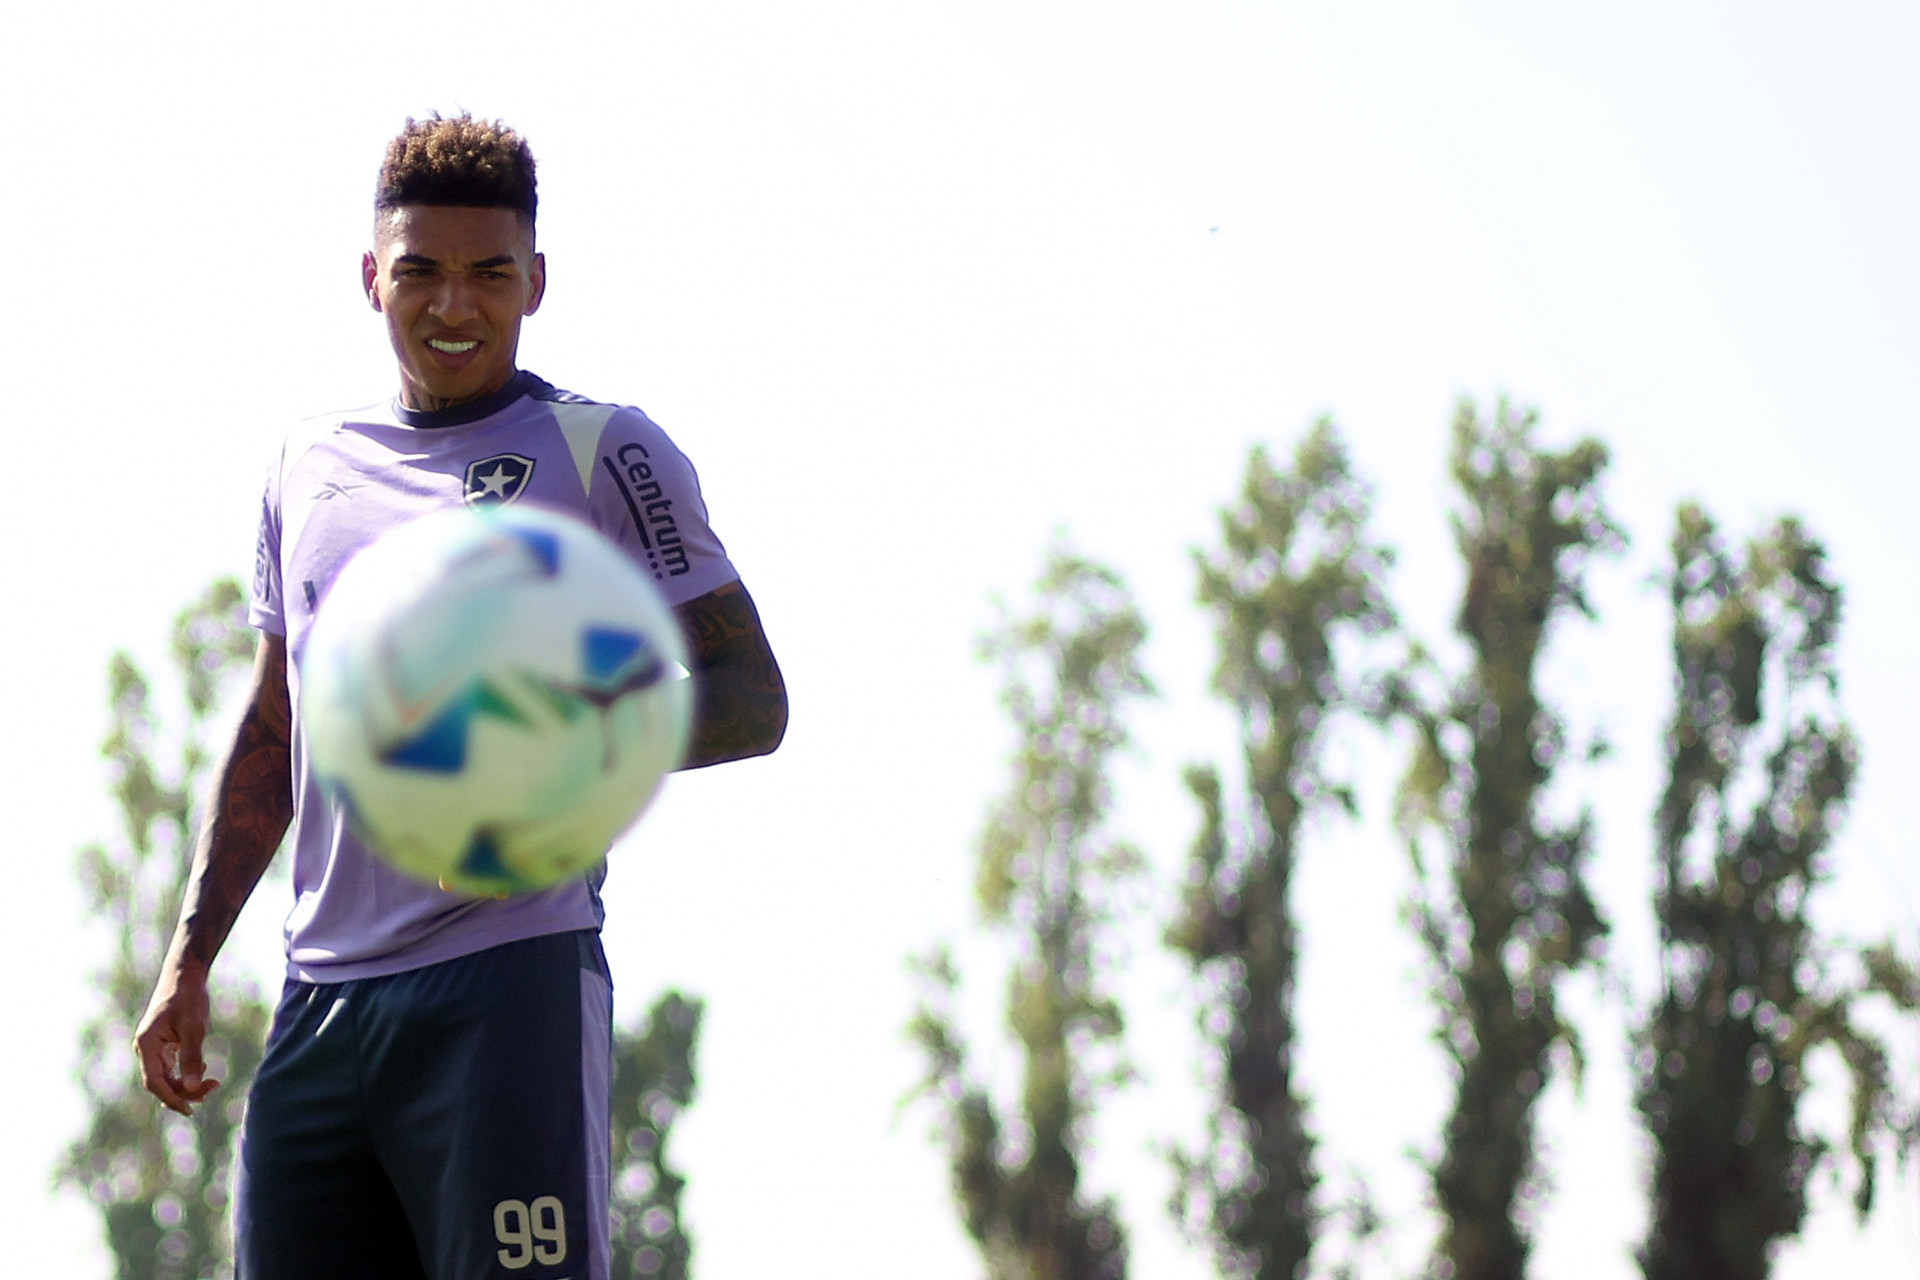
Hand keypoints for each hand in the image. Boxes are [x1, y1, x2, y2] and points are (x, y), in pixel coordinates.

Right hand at [133, 963, 221, 1116]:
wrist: (185, 976)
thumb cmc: (189, 998)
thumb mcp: (194, 1028)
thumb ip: (191, 1058)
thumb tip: (190, 1088)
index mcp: (146, 1045)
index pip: (154, 1082)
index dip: (171, 1099)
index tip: (190, 1110)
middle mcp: (145, 1049)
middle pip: (161, 1083)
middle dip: (185, 1091)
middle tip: (213, 1088)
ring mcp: (152, 1048)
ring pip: (167, 1077)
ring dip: (187, 1084)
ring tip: (213, 1081)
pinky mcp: (162, 1045)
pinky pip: (171, 1067)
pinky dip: (186, 1073)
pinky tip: (203, 1068)